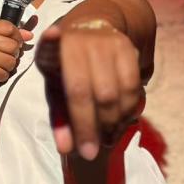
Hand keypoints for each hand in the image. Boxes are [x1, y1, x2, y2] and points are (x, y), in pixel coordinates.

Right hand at [0, 20, 32, 88]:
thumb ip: (10, 34)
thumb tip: (29, 35)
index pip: (10, 28)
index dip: (17, 37)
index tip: (14, 43)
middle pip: (13, 46)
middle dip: (13, 55)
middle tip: (3, 56)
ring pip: (11, 61)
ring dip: (8, 67)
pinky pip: (4, 73)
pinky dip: (1, 76)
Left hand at [35, 22, 144, 159]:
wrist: (97, 31)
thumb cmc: (69, 68)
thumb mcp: (57, 87)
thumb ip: (60, 118)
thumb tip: (66, 149)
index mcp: (53, 47)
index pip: (51, 49)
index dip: (51, 41)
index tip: (52, 35)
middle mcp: (79, 40)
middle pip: (84, 89)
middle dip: (88, 127)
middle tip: (90, 152)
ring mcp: (105, 42)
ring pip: (113, 92)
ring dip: (111, 123)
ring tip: (106, 140)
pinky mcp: (127, 48)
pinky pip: (132, 87)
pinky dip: (127, 110)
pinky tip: (120, 122)